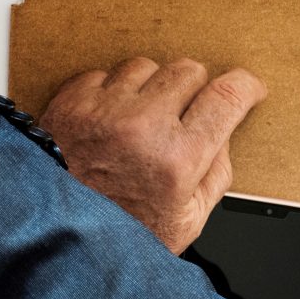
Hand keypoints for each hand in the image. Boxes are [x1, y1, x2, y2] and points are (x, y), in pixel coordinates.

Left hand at [36, 59, 266, 252]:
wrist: (52, 231)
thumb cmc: (117, 232)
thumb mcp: (186, 222)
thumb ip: (216, 175)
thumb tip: (224, 134)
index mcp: (178, 159)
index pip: (226, 97)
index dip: (245, 86)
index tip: (247, 87)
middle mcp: (142, 126)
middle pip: (188, 70)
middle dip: (194, 90)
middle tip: (184, 115)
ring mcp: (104, 109)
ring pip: (145, 66)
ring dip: (149, 88)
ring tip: (139, 123)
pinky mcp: (72, 101)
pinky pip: (105, 74)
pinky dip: (111, 93)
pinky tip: (109, 122)